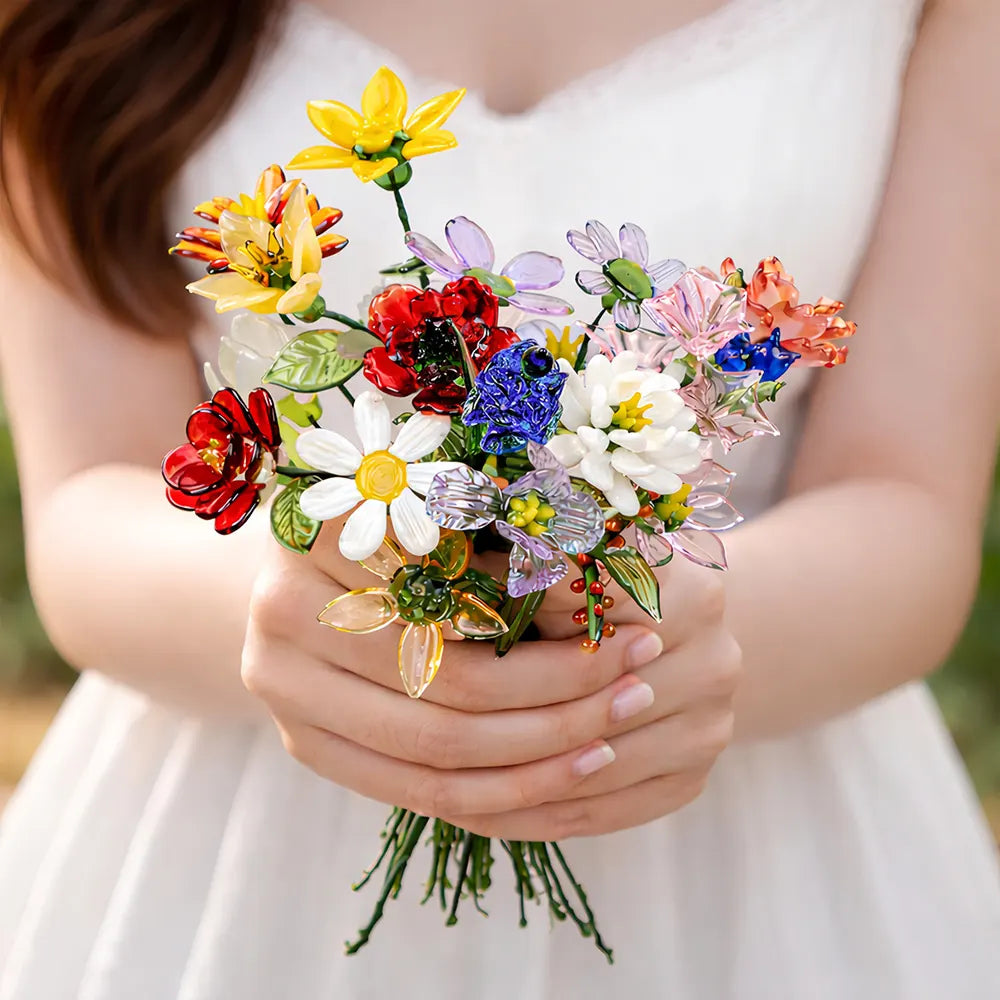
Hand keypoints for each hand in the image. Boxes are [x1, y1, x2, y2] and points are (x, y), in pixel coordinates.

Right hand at [240, 522, 670, 819]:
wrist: (307, 574)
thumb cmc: (401, 524)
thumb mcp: (452, 505)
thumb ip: (508, 534)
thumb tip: (604, 568)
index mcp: (320, 527)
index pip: (458, 593)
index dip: (551, 616)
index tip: (633, 623)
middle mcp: (282, 607)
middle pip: (449, 681)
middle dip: (563, 692)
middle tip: (641, 680)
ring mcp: (282, 687)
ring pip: (438, 748)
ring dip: (544, 748)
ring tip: (619, 728)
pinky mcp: (304, 743)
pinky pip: (417, 789)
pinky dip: (503, 789)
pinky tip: (570, 767)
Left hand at [437, 554, 741, 839]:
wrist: (688, 631)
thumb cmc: (614, 579)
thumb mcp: (574, 553)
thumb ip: (522, 562)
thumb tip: (435, 568)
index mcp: (684, 589)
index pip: (577, 617)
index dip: (499, 625)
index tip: (423, 632)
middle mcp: (713, 661)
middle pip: (578, 709)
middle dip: (486, 714)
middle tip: (404, 717)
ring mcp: (708, 730)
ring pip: (579, 770)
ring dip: (496, 776)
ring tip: (419, 768)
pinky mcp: (691, 780)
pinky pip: (594, 813)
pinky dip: (526, 812)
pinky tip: (467, 805)